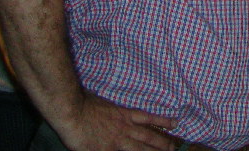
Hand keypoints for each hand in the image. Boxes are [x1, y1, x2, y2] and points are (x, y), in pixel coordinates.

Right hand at [54, 93, 177, 150]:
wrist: (72, 112)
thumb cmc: (84, 103)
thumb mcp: (103, 102)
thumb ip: (111, 110)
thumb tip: (111, 111)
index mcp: (124, 115)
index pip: (148, 118)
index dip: (162, 121)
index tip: (175, 123)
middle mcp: (124, 128)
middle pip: (148, 136)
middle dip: (162, 142)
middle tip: (174, 147)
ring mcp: (116, 141)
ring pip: (140, 148)